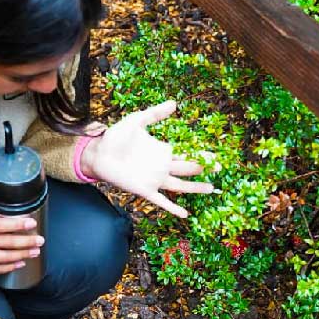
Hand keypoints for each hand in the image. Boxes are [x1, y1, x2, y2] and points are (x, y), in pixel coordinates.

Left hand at [81, 101, 215, 218]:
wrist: (98, 153)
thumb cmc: (116, 136)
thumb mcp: (137, 121)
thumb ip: (155, 114)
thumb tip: (175, 103)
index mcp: (162, 151)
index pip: (185, 153)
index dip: (200, 153)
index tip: (214, 155)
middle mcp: (162, 166)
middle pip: (188, 169)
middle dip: (204, 167)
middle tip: (220, 167)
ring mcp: (155, 180)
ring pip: (180, 185)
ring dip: (196, 188)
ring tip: (212, 188)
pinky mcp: (145, 190)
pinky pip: (162, 201)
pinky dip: (173, 208)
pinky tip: (185, 214)